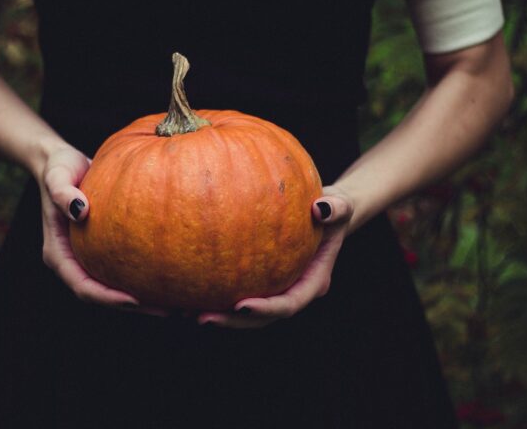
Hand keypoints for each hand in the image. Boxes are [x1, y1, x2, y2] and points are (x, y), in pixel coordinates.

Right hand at [37, 145, 166, 316]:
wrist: (63, 162)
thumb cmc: (59, 168)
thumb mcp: (57, 176)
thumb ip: (62, 193)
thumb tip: (80, 210)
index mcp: (58, 255)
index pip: (83, 287)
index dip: (107, 298)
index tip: (135, 300)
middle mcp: (74, 262)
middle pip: (103, 296)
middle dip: (134, 306)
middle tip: (168, 310)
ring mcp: (89, 258)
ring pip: (116, 287)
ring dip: (145, 298)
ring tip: (178, 302)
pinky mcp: (105, 250)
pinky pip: (126, 269)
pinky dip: (146, 276)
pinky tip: (174, 274)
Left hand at [196, 185, 353, 328]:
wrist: (324, 214)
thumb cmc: (332, 208)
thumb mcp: (341, 204)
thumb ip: (336, 208)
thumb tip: (320, 208)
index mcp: (313, 282)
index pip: (289, 304)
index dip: (266, 310)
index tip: (241, 306)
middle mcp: (292, 291)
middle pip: (262, 319)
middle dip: (232, 322)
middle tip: (202, 318)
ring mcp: (275, 289)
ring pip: (245, 313)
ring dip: (218, 315)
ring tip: (185, 312)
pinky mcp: (259, 281)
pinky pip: (235, 291)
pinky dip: (214, 294)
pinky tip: (186, 289)